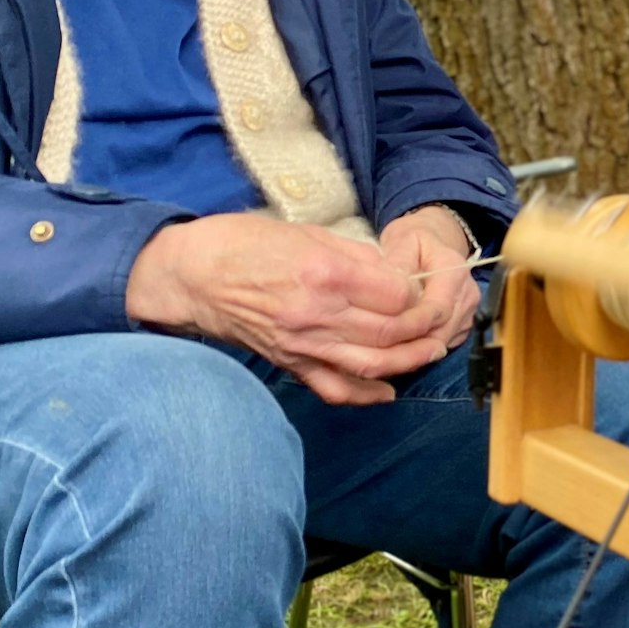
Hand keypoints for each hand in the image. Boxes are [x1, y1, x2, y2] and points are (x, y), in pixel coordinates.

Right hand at [125, 214, 450, 404]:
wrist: (191, 274)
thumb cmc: (243, 243)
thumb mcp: (306, 232)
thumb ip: (355, 256)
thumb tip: (393, 274)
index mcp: (324, 273)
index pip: (395, 296)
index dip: (417, 294)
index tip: (421, 288)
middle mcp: (316, 314)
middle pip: (389, 333)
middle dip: (422, 329)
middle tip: (438, 321)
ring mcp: (302, 344)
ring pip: (371, 365)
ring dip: (408, 362)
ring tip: (429, 352)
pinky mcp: (289, 363)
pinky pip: (333, 388)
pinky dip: (365, 395)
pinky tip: (388, 390)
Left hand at [379, 207, 479, 350]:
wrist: (437, 242)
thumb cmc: (416, 241)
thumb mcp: (403, 241)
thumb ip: (396, 264)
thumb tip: (386, 289)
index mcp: (455, 271)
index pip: (437, 310)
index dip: (409, 325)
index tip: (380, 331)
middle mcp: (467, 295)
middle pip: (440, 333)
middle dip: (407, 344)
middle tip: (372, 349)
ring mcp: (468, 313)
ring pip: (440, 343)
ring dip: (411, 351)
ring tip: (380, 350)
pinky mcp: (462, 327)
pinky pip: (441, 345)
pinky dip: (418, 351)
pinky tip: (394, 347)